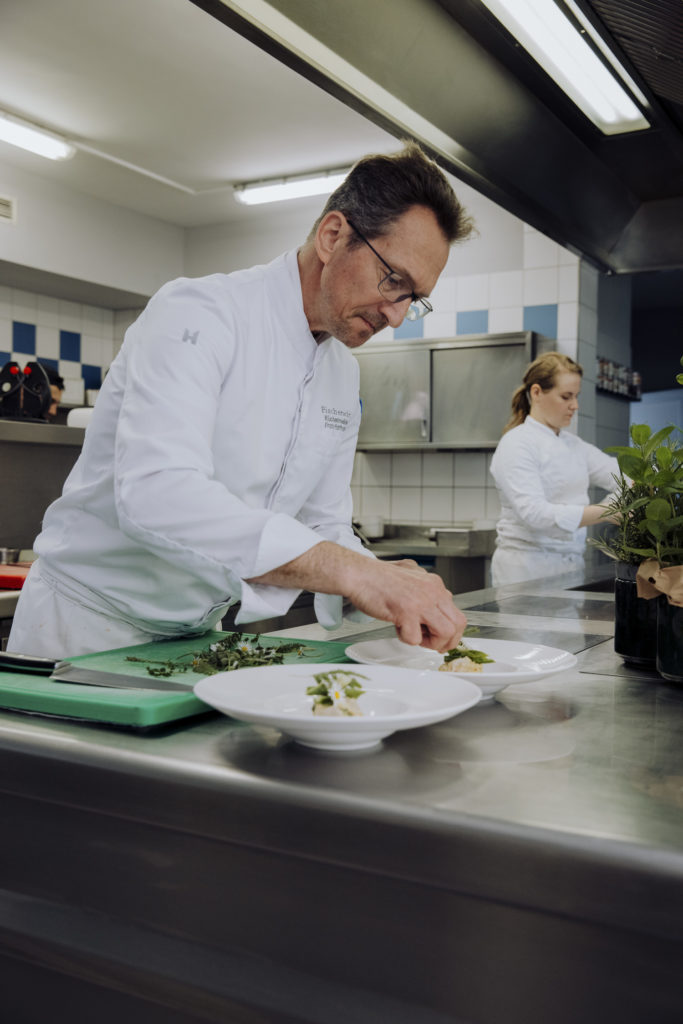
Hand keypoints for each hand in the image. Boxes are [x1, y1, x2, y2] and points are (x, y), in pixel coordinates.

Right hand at [346, 558, 466, 652]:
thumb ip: (423, 586)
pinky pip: (416, 639)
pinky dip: (406, 639)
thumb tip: (432, 600)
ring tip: (415, 637)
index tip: (439, 636)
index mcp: (434, 584)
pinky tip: (396, 627)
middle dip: (447, 641)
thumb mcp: (409, 572)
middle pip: (458, 624)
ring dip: (431, 642)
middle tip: (434, 645)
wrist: (359, 574)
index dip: (449, 630)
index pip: (456, 612)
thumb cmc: (377, 576)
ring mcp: (421, 602)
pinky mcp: (407, 612)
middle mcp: (432, 592)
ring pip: (446, 632)